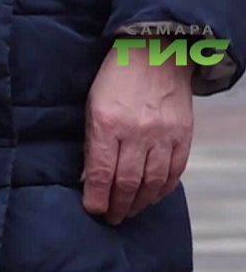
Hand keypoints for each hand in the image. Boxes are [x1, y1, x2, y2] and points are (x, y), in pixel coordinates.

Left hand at [82, 38, 193, 224]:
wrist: (155, 53)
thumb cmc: (115, 81)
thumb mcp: (91, 109)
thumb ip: (91, 145)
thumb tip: (88, 181)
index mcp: (107, 124)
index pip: (101, 173)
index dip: (96, 199)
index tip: (93, 211)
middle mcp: (137, 131)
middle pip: (127, 182)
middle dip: (117, 206)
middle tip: (111, 218)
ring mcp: (163, 133)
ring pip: (152, 181)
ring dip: (139, 202)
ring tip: (129, 211)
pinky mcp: (183, 133)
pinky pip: (176, 170)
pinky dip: (164, 188)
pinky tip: (152, 196)